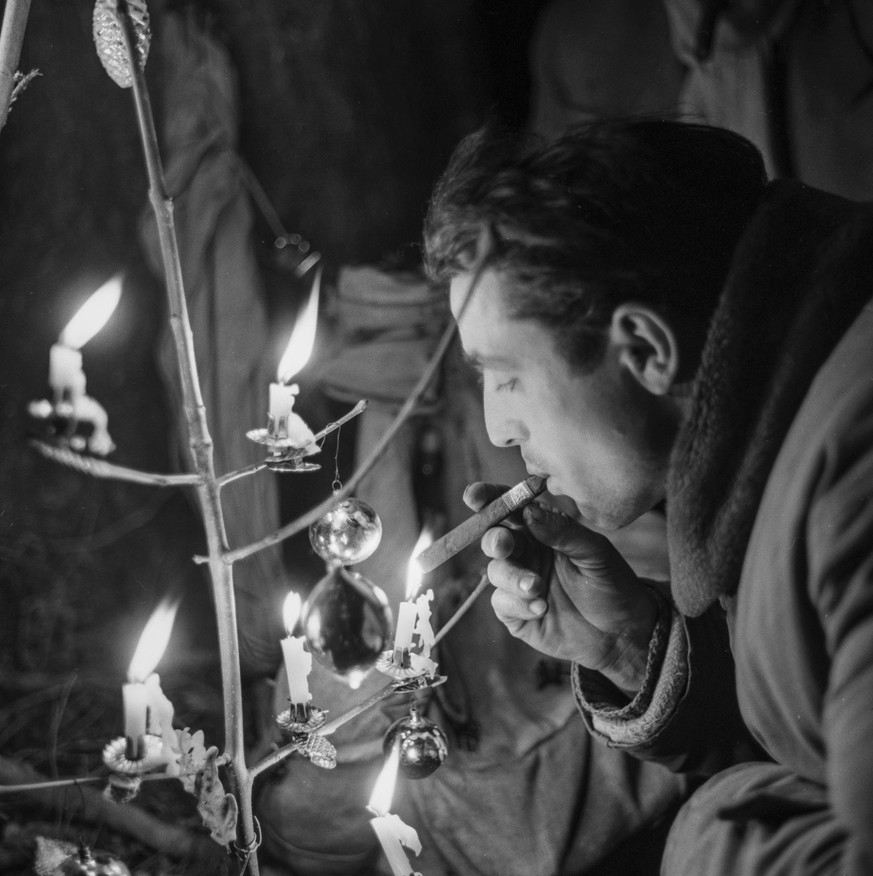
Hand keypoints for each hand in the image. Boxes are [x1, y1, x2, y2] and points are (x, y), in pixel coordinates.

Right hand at [464, 482, 659, 694]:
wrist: (623, 633)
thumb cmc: (613, 584)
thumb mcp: (595, 552)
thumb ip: (562, 531)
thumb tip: (529, 511)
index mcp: (542, 530)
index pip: (510, 508)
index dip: (489, 499)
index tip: (474, 496)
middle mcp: (526, 553)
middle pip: (494, 538)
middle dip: (494, 539)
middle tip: (504, 545)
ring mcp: (519, 584)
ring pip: (495, 571)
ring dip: (512, 577)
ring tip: (538, 588)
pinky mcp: (516, 614)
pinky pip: (501, 602)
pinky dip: (518, 603)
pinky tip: (542, 608)